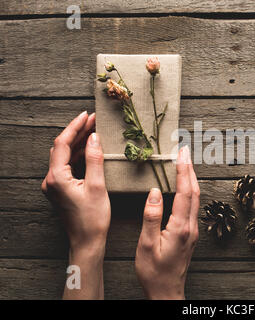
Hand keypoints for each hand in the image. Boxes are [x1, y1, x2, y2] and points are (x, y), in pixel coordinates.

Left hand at [41, 111, 109, 298]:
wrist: (86, 242)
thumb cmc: (93, 218)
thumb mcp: (97, 186)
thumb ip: (95, 159)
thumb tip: (94, 137)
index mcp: (57, 178)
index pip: (62, 144)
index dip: (75, 127)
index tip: (87, 114)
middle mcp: (51, 180)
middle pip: (62, 148)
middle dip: (78, 132)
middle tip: (94, 119)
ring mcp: (54, 185)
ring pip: (65, 156)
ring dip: (79, 143)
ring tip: (94, 129)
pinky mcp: (61, 189)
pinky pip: (68, 166)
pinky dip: (79, 155)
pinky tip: (91, 149)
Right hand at [135, 146, 199, 299]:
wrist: (166, 291)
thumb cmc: (154, 271)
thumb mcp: (147, 245)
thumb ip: (151, 217)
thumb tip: (154, 191)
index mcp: (180, 227)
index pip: (184, 192)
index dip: (183, 171)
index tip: (181, 154)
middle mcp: (191, 227)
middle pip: (194, 192)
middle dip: (190, 169)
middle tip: (185, 151)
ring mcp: (193, 231)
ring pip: (195, 198)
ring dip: (191, 179)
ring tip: (185, 163)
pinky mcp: (190, 234)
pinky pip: (193, 206)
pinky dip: (189, 191)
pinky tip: (184, 187)